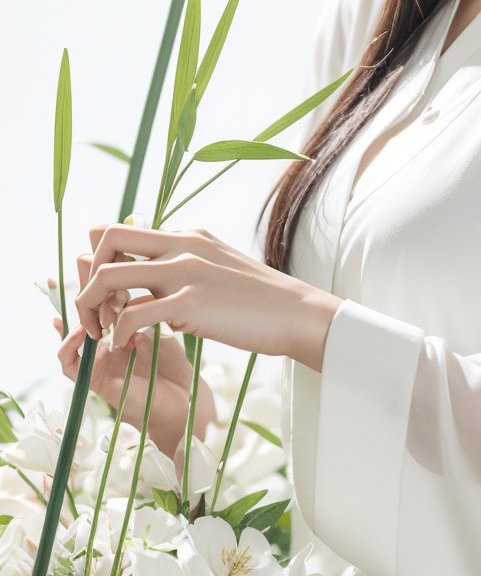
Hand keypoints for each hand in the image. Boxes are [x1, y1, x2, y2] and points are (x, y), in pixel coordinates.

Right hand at [54, 252, 217, 458]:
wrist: (184, 401)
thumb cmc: (176, 365)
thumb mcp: (160, 326)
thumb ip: (142, 304)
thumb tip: (128, 276)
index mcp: (120, 319)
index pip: (100, 288)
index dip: (103, 270)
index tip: (119, 259)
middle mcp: (103, 335)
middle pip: (84, 301)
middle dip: (92, 285)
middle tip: (105, 277)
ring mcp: (95, 355)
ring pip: (72, 326)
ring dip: (85, 311)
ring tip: (104, 305)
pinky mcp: (92, 379)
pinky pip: (67, 362)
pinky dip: (68, 344)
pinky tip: (84, 331)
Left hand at [74, 222, 300, 357]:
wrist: (298, 313)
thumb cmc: (262, 301)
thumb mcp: (220, 268)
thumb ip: (189, 266)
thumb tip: (161, 280)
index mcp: (186, 236)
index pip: (120, 230)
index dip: (100, 258)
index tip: (106, 292)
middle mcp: (179, 245)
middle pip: (105, 241)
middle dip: (86, 278)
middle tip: (92, 312)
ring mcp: (184, 272)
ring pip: (109, 276)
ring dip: (92, 307)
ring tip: (100, 333)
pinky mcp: (190, 303)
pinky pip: (132, 315)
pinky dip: (117, 333)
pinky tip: (123, 346)